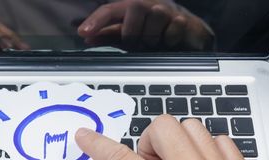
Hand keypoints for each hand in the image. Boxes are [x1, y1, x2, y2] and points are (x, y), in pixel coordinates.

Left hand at [78, 0, 212, 49]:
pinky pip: (174, 28)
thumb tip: (86, 37)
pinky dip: (169, 40)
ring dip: (152, 37)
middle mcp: (148, 5)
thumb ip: (108, 36)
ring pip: (156, 16)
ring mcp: (167, 11)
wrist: (184, 37)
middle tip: (137, 44)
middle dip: (133, 30)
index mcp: (131, 8)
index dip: (96, 20)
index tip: (83, 33)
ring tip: (154, 45)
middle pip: (135, 7)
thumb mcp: (127, 37)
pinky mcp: (183, 21)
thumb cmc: (150, 35)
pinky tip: (169, 44)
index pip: (110, 9)